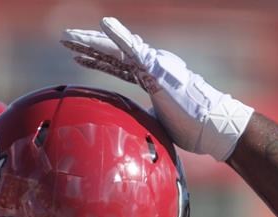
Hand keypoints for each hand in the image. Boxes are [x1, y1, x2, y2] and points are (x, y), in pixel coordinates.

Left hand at [61, 17, 253, 160]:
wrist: (212, 127)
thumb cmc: (192, 128)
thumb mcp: (159, 123)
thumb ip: (144, 119)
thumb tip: (132, 131)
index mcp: (151, 77)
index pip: (118, 66)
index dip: (98, 60)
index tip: (79, 56)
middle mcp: (151, 66)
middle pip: (112, 54)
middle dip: (88, 46)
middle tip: (65, 39)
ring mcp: (153, 65)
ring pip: (116, 50)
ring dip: (92, 41)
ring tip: (69, 35)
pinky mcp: (157, 69)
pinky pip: (133, 49)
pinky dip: (117, 35)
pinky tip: (103, 23)